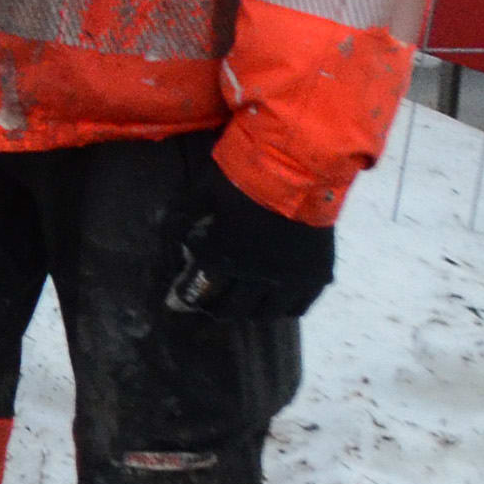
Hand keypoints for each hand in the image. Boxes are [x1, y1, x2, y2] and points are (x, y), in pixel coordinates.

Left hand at [164, 151, 334, 319]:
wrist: (298, 169)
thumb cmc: (242, 177)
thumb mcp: (201, 193)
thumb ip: (182, 217)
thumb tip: (166, 235)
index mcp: (223, 257)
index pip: (198, 291)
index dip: (185, 298)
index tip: (177, 303)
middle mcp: (255, 277)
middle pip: (231, 310)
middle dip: (213, 309)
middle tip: (208, 307)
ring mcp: (289, 280)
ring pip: (264, 314)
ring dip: (248, 311)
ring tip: (242, 305)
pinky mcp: (317, 276)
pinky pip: (298, 307)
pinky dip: (282, 308)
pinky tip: (275, 301)